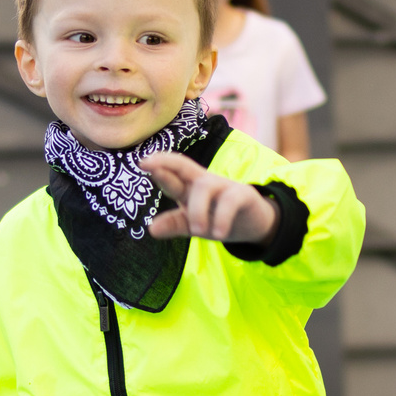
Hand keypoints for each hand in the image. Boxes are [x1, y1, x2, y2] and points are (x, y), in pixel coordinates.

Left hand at [142, 152, 274, 242]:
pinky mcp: (243, 195)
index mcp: (188, 187)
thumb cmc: (216, 218)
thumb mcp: (192, 224)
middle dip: (167, 165)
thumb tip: (151, 229)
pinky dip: (222, 218)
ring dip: (198, 210)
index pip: (171, 171)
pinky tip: (219, 234)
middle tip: (152, 169)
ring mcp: (224, 186)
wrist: (253, 223)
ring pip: (204, 187)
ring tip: (198, 231)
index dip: (158, 164)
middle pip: (184, 167)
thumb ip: (174, 224)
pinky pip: (230, 202)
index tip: (141, 161)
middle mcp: (203, 182)